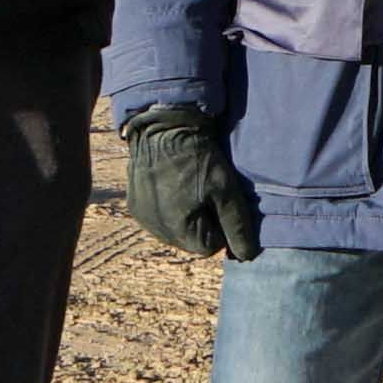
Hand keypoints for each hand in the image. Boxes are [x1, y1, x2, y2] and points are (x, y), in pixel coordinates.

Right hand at [119, 108, 256, 260]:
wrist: (162, 126)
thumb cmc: (198, 157)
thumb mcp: (225, 188)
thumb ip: (237, 225)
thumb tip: (247, 256)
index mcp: (179, 230)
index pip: (211, 247)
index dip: (221, 224)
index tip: (219, 199)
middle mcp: (157, 231)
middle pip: (191, 240)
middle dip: (203, 222)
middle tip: (205, 190)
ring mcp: (143, 219)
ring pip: (175, 230)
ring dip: (185, 215)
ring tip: (189, 185)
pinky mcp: (135, 206)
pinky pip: (158, 217)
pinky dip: (168, 206)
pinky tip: (173, 184)